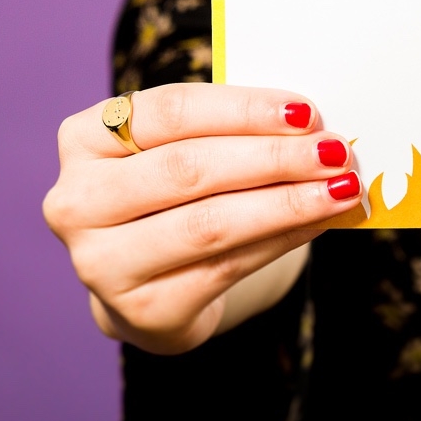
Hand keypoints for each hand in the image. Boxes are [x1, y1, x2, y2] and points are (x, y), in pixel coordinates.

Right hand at [42, 83, 359, 353]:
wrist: (150, 277)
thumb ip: (232, 128)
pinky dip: (282, 239)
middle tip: (336, 151)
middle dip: (273, 157)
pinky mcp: (139, 311)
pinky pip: (226, 267)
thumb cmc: (175, 190)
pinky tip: (320, 222)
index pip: (171, 111)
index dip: (243, 109)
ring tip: (342, 188)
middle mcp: (78, 201)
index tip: (306, 111)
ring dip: (287, 203)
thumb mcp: (184, 146)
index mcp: (85, 138)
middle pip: (189, 168)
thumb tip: (313, 123)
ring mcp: (100, 263)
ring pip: (209, 223)